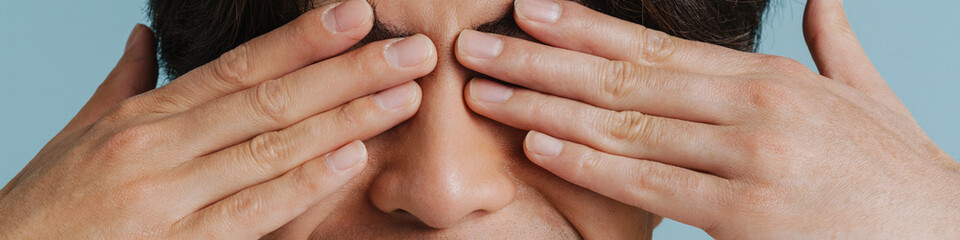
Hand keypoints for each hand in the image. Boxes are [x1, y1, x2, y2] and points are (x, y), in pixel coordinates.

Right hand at [0, 0, 436, 237]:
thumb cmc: (49, 205)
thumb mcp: (81, 134)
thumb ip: (123, 82)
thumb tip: (145, 36)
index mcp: (146, 116)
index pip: (240, 67)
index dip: (303, 39)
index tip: (356, 14)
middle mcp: (162, 147)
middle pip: (272, 98)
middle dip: (348, 71)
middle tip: (411, 50)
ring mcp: (171, 197)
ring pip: (273, 147)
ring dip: (346, 118)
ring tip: (403, 96)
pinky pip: (254, 209)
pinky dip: (305, 182)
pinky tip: (352, 157)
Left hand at [456, 0, 959, 237]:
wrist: (947, 235)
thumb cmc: (895, 172)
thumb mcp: (867, 97)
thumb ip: (836, 43)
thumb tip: (823, 0)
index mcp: (770, 76)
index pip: (655, 46)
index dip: (585, 27)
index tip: (530, 11)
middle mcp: (753, 107)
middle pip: (623, 79)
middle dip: (541, 61)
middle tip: (477, 46)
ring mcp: (750, 159)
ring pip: (625, 126)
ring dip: (545, 107)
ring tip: (487, 92)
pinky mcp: (747, 216)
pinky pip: (651, 184)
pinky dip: (589, 164)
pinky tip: (540, 145)